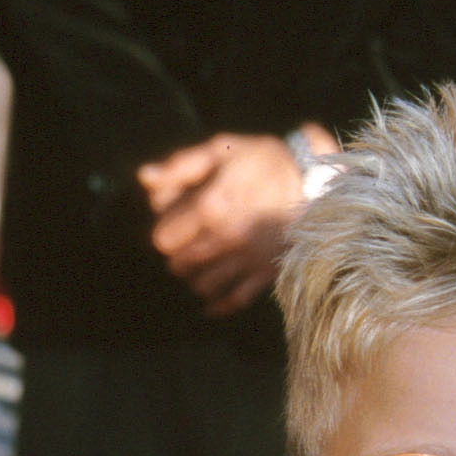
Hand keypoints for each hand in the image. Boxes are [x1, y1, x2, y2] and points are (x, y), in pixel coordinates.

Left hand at [137, 128, 334, 314]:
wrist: (312, 180)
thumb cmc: (262, 160)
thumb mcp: (220, 149)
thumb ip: (181, 166)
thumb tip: (143, 178)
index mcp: (211, 206)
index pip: (166, 237)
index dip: (162, 233)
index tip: (166, 228)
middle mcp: (226, 238)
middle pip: (182, 264)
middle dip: (175, 257)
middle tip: (179, 249)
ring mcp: (247, 259)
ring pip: (204, 284)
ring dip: (193, 279)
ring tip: (194, 270)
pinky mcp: (265, 272)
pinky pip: (236, 300)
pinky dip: (218, 306)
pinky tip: (209, 305)